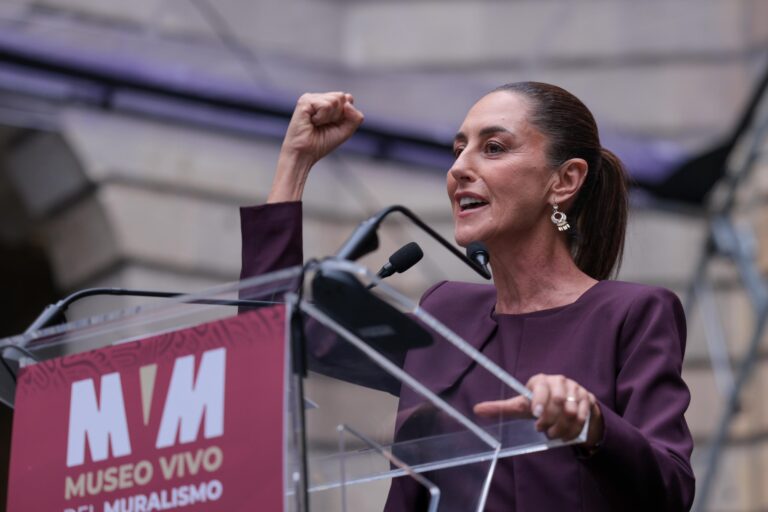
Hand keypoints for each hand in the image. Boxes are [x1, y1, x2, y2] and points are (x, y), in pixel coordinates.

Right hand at [268, 92, 363, 202]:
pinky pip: (326, 106)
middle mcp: (319, 98)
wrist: (304, 154)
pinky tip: (311, 122)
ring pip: (335, 100)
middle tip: (323, 125)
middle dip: (337, 116)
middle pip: (342, 97)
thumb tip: (348, 99)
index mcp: (328, 102)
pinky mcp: (305, 101)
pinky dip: (322, 118)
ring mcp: (311, 98)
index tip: (332, 125)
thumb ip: (356, 117)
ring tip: (317, 124)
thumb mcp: (346, 131)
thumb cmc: (322, 143)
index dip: (345, 115)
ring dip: (329, 118)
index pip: (347, 99)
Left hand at [473, 373, 603, 447]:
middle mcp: (559, 381)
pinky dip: (574, 429)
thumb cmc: (540, 405)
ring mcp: (575, 389)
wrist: (567, 405)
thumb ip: (502, 408)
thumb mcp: (522, 407)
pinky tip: (566, 436)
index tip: (535, 415)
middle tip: (542, 430)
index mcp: (541, 380)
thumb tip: (477, 409)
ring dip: (561, 427)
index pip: (541, 387)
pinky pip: (582, 416)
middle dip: (550, 419)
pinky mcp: (588, 398)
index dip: (539, 401)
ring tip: (553, 434)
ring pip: (570, 411)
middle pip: (557, 401)